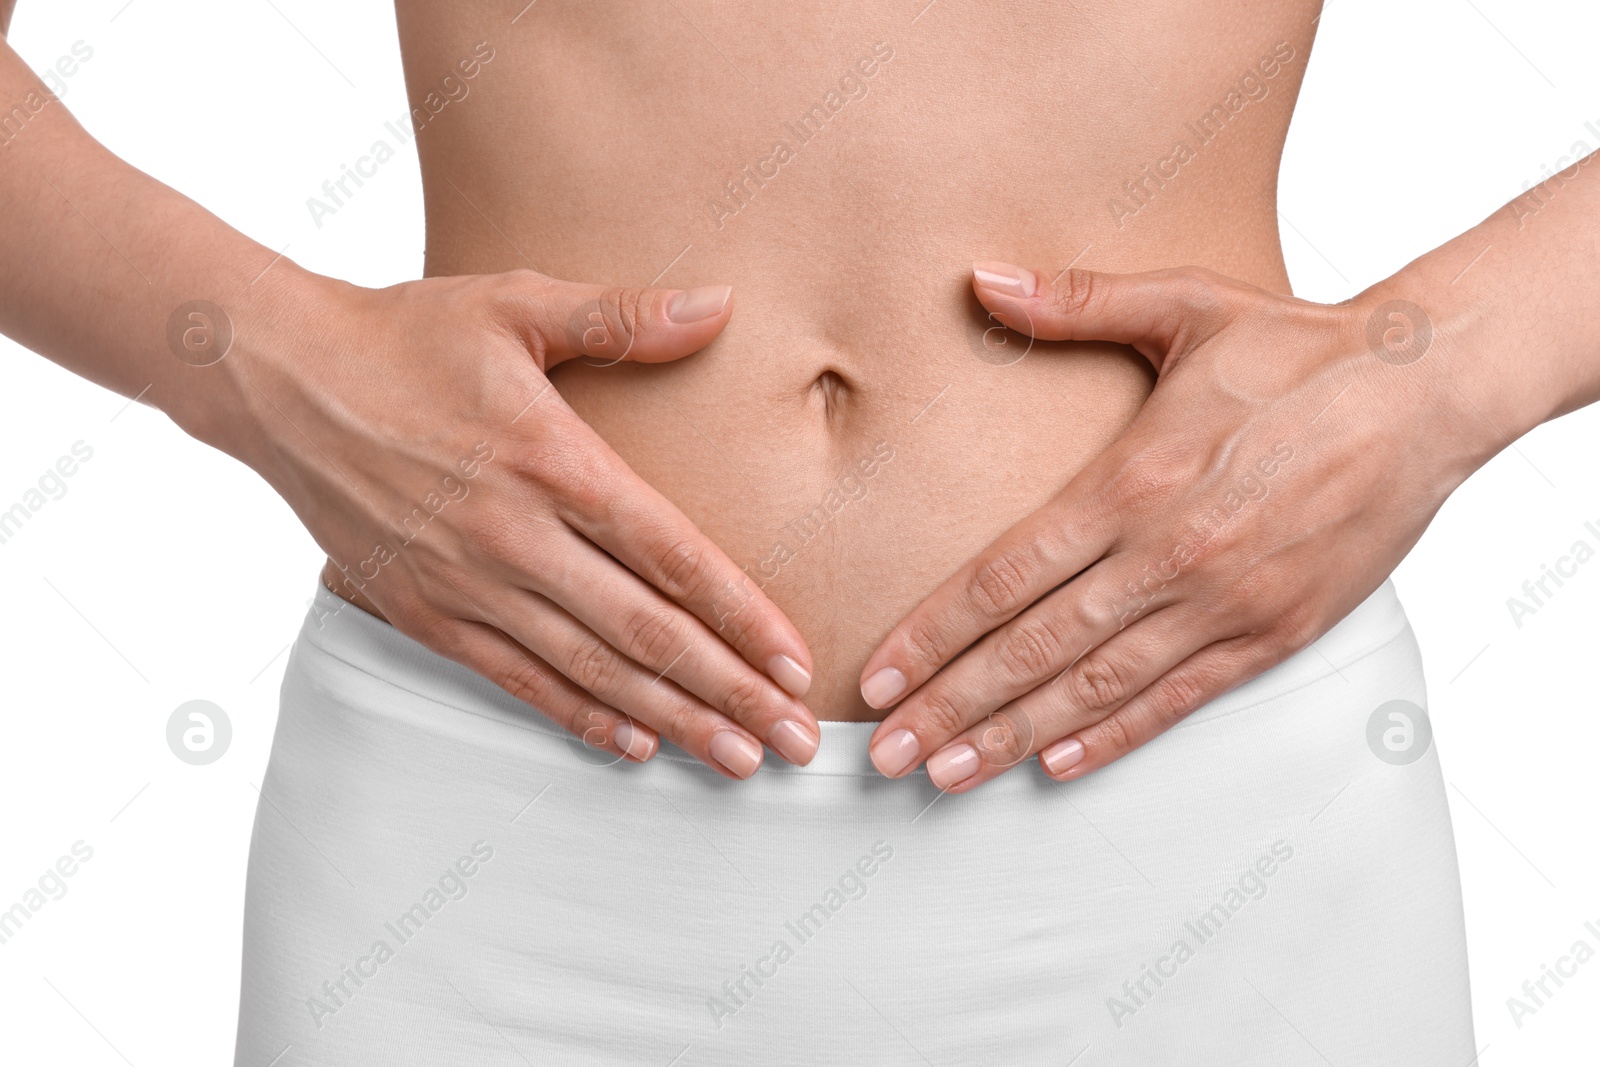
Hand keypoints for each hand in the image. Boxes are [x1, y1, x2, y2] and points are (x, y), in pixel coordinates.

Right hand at [227, 268, 819, 777]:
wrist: (281, 381)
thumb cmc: (407, 336)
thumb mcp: (515, 304)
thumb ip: (621, 315)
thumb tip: (720, 303)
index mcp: (554, 461)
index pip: (672, 555)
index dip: (743, 616)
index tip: (798, 663)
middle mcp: (517, 535)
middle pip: (646, 630)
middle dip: (731, 691)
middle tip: (795, 742)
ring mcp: (469, 582)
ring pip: (590, 669)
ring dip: (671, 720)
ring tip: (736, 760)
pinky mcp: (427, 613)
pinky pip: (516, 679)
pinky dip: (578, 716)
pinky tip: (634, 746)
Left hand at [859, 261, 1476, 790]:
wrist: (1427, 393)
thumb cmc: (1300, 349)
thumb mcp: (1185, 305)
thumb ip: (1075, 302)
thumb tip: (982, 277)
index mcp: (1132, 482)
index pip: (1004, 576)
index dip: (933, 634)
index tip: (877, 676)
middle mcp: (1169, 555)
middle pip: (1034, 648)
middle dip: (952, 705)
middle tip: (889, 754)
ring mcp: (1224, 604)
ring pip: (1097, 688)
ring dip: (1015, 735)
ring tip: (950, 773)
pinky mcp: (1275, 633)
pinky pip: (1179, 700)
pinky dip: (1116, 736)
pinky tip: (1059, 763)